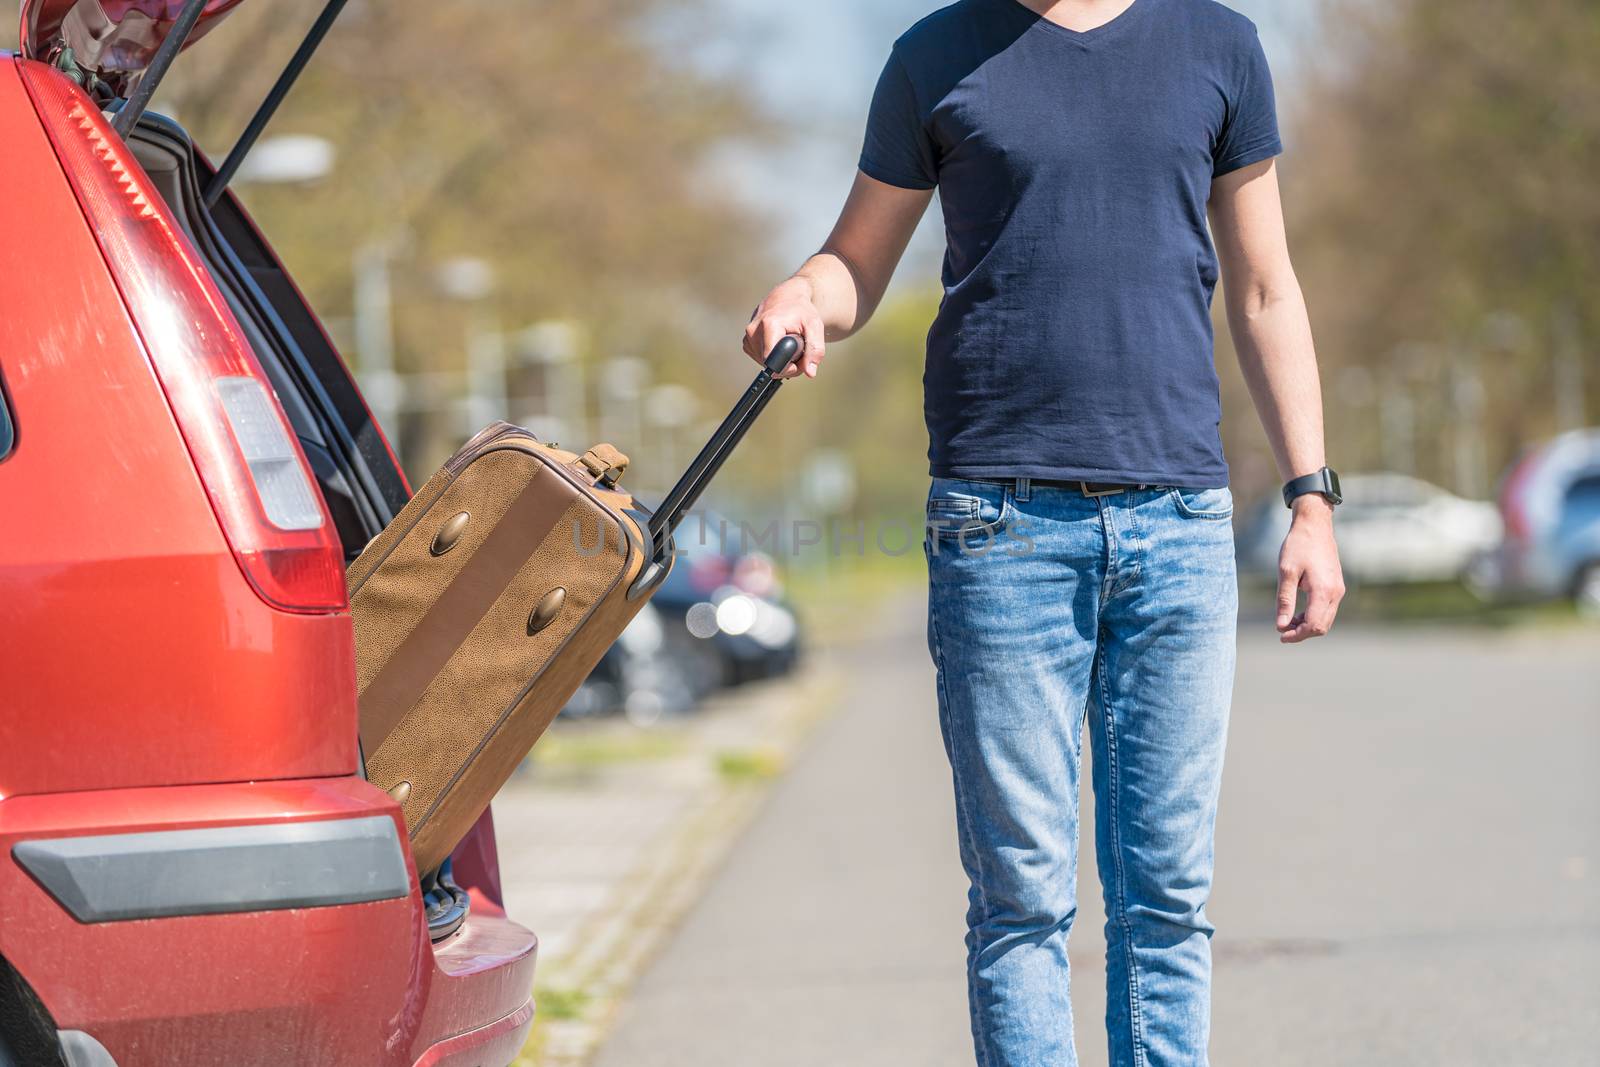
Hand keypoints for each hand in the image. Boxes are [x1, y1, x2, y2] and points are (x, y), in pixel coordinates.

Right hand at [744, 276, 825, 378]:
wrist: (788, 297)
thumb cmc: (802, 310)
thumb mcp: (815, 326)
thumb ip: (815, 349)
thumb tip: (810, 372)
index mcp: (769, 326)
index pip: (774, 362)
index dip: (788, 367)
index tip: (799, 359)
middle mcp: (754, 331)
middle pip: (769, 364)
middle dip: (786, 365)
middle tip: (798, 351)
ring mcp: (748, 336)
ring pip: (764, 363)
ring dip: (779, 361)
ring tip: (788, 345)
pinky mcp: (747, 341)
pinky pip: (759, 358)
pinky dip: (771, 356)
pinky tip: (778, 345)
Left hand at [1275, 495, 1344, 642]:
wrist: (1315, 526)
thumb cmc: (1298, 546)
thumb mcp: (1286, 572)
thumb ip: (1284, 600)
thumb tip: (1281, 625)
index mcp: (1323, 590)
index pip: (1313, 625)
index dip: (1297, 635)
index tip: (1280, 635)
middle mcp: (1335, 593)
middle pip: (1322, 626)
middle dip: (1302, 633)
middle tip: (1281, 630)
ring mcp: (1338, 590)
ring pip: (1326, 620)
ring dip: (1307, 625)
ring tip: (1287, 620)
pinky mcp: (1336, 586)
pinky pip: (1327, 609)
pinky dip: (1313, 616)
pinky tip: (1297, 612)